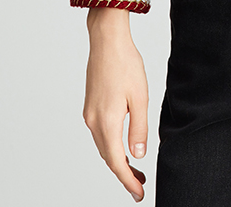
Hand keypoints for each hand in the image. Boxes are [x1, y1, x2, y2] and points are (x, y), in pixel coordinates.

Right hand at [83, 7, 148, 201]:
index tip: (138, 194)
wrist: (107, 40)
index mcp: (106, 122)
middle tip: (140, 184)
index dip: (128, 180)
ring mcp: (89, 113)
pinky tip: (122, 143)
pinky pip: (100, 133)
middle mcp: (93, 121)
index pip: (116, 162)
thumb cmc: (126, 64)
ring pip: (103, 146)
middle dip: (124, 173)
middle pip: (108, 157)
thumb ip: (139, 129)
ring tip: (135, 167)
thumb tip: (138, 155)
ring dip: (117, 159)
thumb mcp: (140, 97)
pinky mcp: (90, 105)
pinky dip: (111, 145)